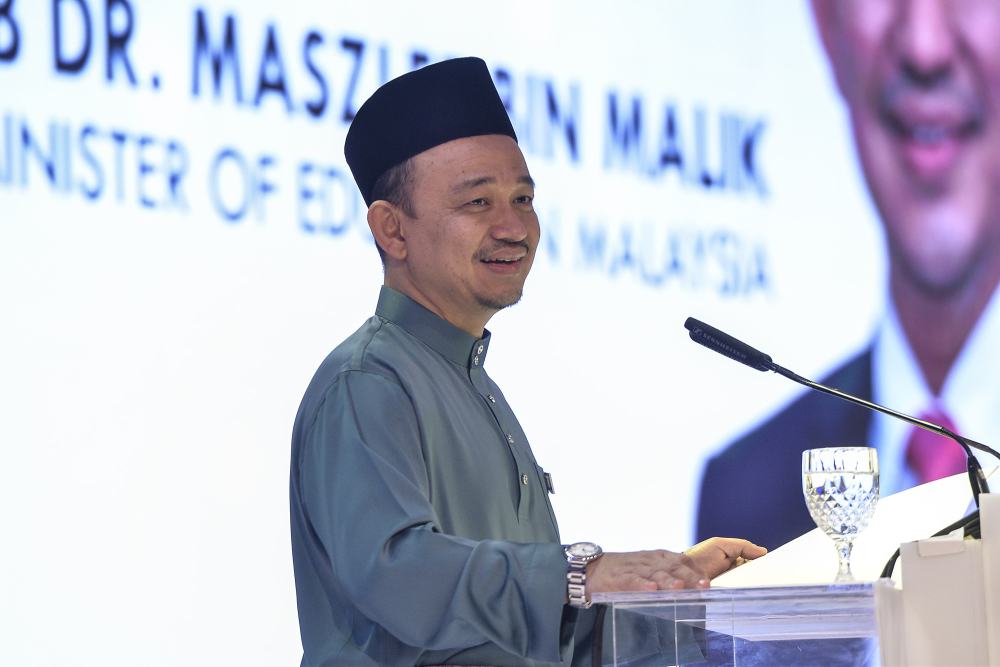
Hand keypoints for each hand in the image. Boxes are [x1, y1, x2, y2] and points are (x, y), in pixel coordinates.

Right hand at [584, 538, 766, 596]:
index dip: (695, 571)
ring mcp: (634, 568)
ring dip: (669, 581)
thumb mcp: (648, 567)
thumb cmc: (623, 571)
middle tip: (703, 586)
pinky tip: (650, 589)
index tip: (708, 582)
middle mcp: (649, 561)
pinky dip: (642, 584)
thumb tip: (694, 585)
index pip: (681, 560)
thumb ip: (668, 573)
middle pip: (672, 566)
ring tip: (680, 587)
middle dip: (689, 576)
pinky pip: (632, 581)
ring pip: (655, 574)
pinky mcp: (620, 578)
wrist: (591, 568)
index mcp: (657, 557)